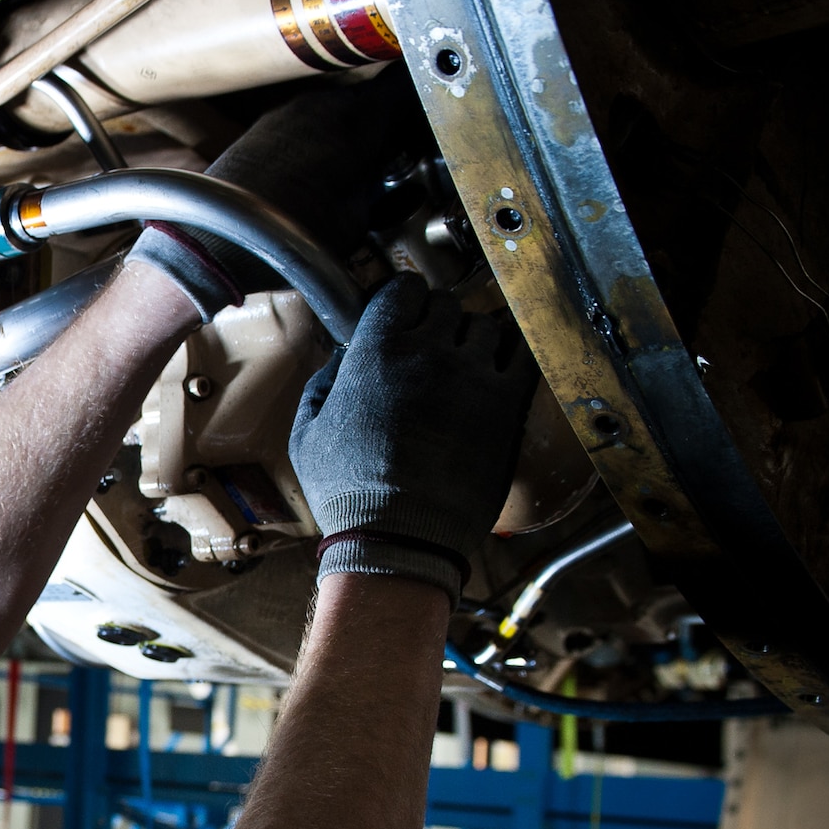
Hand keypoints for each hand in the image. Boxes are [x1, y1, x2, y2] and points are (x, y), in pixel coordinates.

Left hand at [123, 72, 421, 320]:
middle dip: (389, 129)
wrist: (216, 240)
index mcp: (360, 117)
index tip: (432, 132)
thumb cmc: (288, 237)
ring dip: (353, 139)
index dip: (425, 110)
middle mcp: (324, 102)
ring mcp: (290, 112)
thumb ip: (386, 193)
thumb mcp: (358, 220)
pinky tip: (319, 183)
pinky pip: (308, 129)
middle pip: (373, 101)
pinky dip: (322, 147)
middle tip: (400, 164)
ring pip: (339, 115)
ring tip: (357, 180)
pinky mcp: (264, 128)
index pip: (409, 89)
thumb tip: (400, 188)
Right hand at [291, 273, 536, 602]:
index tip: (403, 317)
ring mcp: (473, 375)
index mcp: (377, 351)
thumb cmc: (349, 494)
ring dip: (475, 338)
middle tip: (433, 346)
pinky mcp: (507, 404)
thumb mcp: (306, 437)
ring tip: (466, 363)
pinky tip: (500, 370)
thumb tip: (340, 360)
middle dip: (438, 320)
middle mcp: (428, 352)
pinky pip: (522, 354)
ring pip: (485, 325)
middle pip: (447, 304)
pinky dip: (512, 354)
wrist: (400, 538)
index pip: (403, 290)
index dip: (403, 301)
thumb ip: (321, 387)